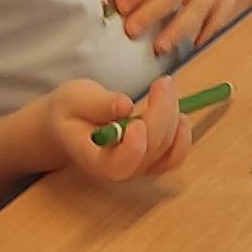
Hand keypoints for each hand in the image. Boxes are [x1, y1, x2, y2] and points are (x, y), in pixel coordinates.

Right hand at [40, 71, 198, 182]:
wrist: (68, 124)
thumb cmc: (69, 112)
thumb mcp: (74, 99)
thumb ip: (98, 104)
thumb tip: (125, 106)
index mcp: (94, 159)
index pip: (118, 165)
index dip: (133, 148)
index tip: (137, 121)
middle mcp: (120, 170)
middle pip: (150, 150)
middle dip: (162, 113)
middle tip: (162, 81)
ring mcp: (138, 167)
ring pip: (167, 149)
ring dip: (173, 117)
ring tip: (166, 88)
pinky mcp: (151, 160)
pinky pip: (175, 156)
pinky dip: (182, 136)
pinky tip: (180, 115)